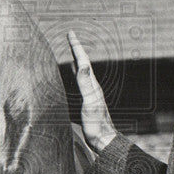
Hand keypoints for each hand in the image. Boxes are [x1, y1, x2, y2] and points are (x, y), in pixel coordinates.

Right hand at [68, 30, 116, 153]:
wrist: (103, 139)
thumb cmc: (96, 123)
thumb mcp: (90, 102)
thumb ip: (85, 84)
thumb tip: (82, 65)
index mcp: (92, 85)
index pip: (83, 61)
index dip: (76, 47)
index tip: (71, 33)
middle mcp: (92, 86)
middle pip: (83, 63)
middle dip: (76, 49)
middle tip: (71, 37)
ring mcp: (90, 93)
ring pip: (82, 71)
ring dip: (76, 59)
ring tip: (72, 51)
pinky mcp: (87, 100)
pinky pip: (80, 81)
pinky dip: (75, 73)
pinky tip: (73, 73)